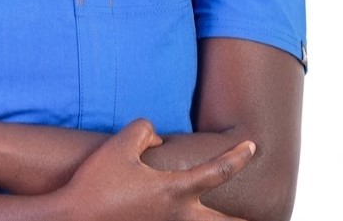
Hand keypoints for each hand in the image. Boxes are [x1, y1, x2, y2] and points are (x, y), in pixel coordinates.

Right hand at [54, 118, 255, 220]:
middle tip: (268, 218)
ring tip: (238, 219)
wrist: (74, 218)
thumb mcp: (121, 144)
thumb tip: (160, 138)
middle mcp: (177, 216)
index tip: (251, 145)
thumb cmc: (98, 181)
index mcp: (175, 191)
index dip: (237, 157)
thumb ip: (146, 130)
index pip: (217, 172)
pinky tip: (190, 215)